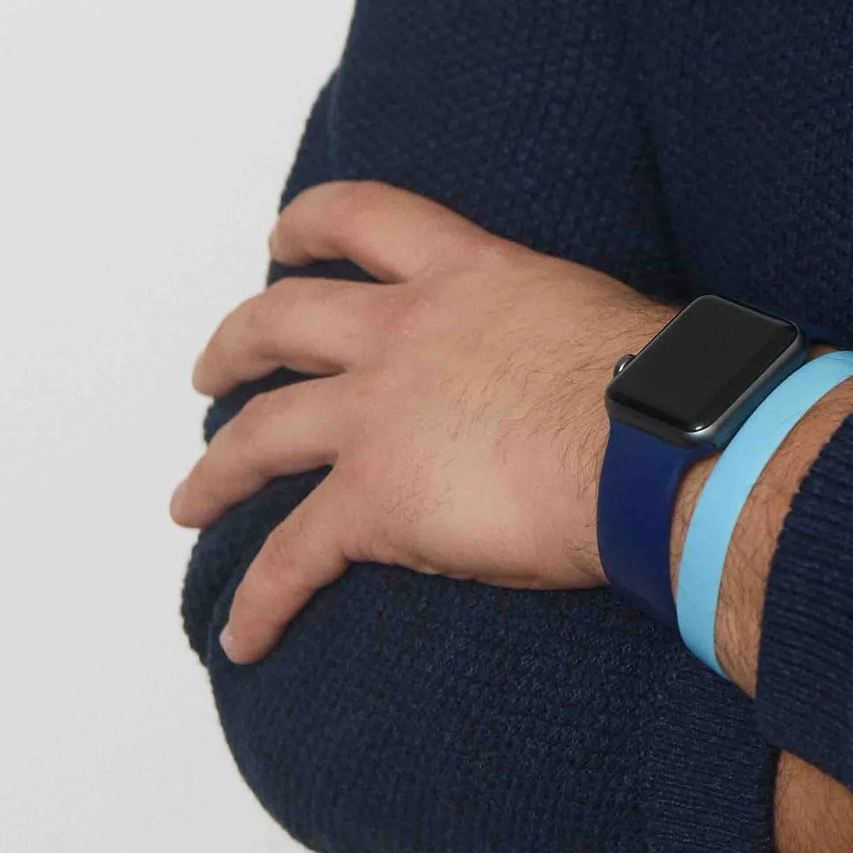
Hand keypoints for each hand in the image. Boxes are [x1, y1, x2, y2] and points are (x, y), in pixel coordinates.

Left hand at [177, 181, 669, 660]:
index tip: (284, 238)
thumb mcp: (598, 315)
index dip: (313, 224)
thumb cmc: (662, 385)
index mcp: (471, 274)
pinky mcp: (374, 500)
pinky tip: (245, 633)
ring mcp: (380, 413)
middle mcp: (407, 331)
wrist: (657, 447)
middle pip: (283, 320)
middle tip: (210, 372)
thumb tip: (587, 364)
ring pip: (260, 433)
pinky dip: (260, 600)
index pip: (371, 219)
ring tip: (189, 501)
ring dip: (215, 471)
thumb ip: (554, 329)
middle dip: (235, 346)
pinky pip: (293, 556)